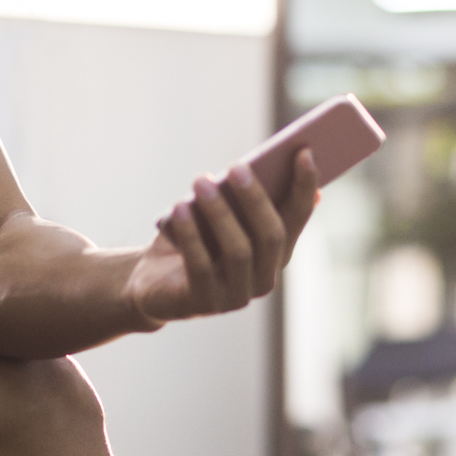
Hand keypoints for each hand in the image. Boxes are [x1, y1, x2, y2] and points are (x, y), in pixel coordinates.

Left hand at [124, 150, 320, 326]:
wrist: (151, 282)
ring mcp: (236, 296)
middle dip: (255, 199)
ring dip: (219, 213)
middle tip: (236, 166)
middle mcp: (264, 278)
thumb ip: (241, 197)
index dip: (303, 186)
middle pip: (270, 236)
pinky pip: (201, 266)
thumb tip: (264, 164)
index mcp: (275, 253)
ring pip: (238, 251)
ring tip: (201, 181)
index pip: (297, 218)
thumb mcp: (217, 214)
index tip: (303, 152)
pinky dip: (191, 234)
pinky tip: (180, 208)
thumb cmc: (192, 238)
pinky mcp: (203, 304)